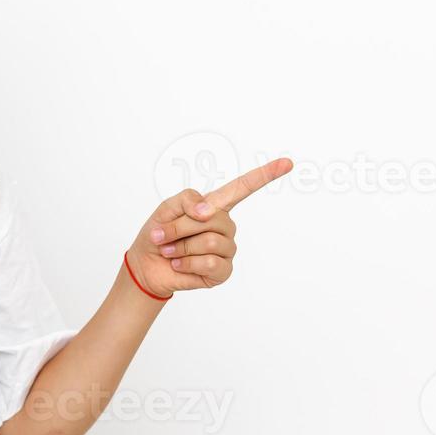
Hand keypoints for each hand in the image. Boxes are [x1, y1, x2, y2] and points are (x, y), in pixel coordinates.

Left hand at [126, 158, 293, 298]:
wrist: (147, 265)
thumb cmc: (159, 234)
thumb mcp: (167, 207)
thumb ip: (187, 200)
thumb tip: (207, 211)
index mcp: (215, 207)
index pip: (243, 188)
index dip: (265, 175)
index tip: (288, 163)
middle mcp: (225, 226)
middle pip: (212, 219)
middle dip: (180, 227)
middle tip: (163, 235)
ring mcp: (227, 249)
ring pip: (211, 242)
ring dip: (182, 247)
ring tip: (170, 251)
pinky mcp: (222, 271)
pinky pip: (211, 263)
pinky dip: (187, 264)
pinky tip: (179, 265)